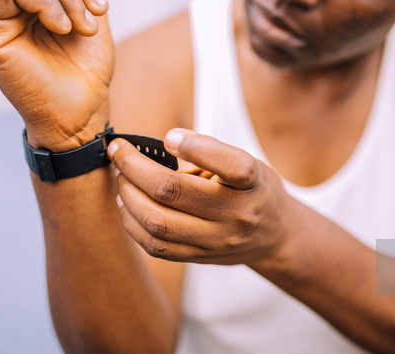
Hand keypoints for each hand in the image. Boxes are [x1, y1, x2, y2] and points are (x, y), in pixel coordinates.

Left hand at [108, 129, 295, 265]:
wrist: (275, 235)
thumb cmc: (254, 190)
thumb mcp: (248, 161)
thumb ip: (212, 149)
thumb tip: (169, 140)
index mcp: (253, 183)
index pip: (232, 166)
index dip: (195, 147)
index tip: (168, 137)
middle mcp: (237, 214)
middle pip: (173, 192)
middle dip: (135, 168)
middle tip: (119, 152)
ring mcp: (217, 241)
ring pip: (158, 223)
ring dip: (128, 196)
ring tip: (121, 178)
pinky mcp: (200, 257)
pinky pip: (156, 247)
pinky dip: (133, 223)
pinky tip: (126, 204)